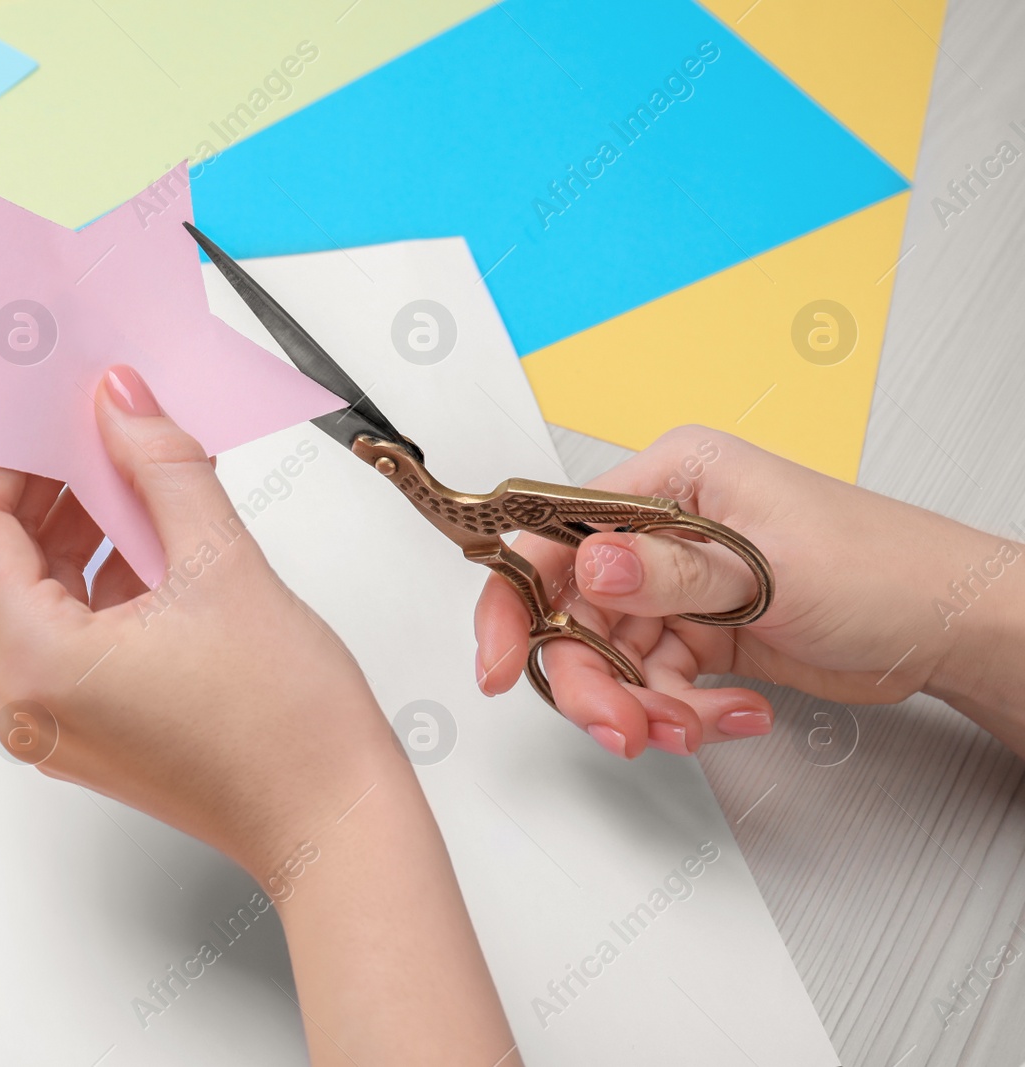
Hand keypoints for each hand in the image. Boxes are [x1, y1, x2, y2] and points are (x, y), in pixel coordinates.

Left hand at [0, 365, 516, 1063]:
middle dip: (54, 481)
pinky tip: (162, 526)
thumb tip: (121, 402)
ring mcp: (60, 720)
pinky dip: (110, 571)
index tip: (51, 406)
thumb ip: (161, 466)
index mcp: (36, 664)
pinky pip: (79, 627)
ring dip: (87, 522)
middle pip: (5, 558)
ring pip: (45, 590)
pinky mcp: (97, 725)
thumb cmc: (289, 731)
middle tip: (104, 420)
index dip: (8, 452)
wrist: (336, 826)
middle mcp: (29, 702)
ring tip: (145, 466)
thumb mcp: (224, 566)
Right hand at [474, 427, 1024, 758]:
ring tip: (694, 726)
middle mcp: (664, 529)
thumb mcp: (766, 569)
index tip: (499, 662)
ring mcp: (681, 584)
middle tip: (620, 727)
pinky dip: (684, 711)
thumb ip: (670, 572)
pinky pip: (655, 683)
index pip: (557, 537)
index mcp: (671, 480)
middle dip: (594, 680)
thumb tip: (593, 566)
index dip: (518, 601)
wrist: (949, 626)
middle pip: (578, 613)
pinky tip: (733, 711)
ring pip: (613, 659)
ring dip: (645, 707)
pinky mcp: (700, 632)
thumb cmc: (881, 566)